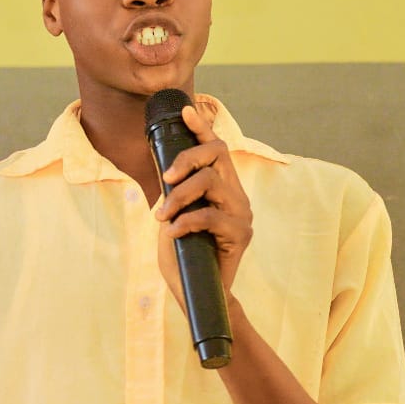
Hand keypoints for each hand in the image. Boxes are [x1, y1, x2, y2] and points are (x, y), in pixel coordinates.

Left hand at [154, 105, 252, 304]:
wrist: (199, 292)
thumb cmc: (185, 254)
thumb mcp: (174, 216)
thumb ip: (176, 193)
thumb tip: (163, 170)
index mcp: (222, 186)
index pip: (215, 148)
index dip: (201, 127)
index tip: (186, 111)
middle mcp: (236, 193)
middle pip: (216, 154)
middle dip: (185, 160)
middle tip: (165, 181)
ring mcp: (242, 212)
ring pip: (210, 182)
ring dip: (180, 196)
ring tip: (163, 216)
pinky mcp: (241, 233)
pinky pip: (210, 215)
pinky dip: (186, 221)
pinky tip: (174, 232)